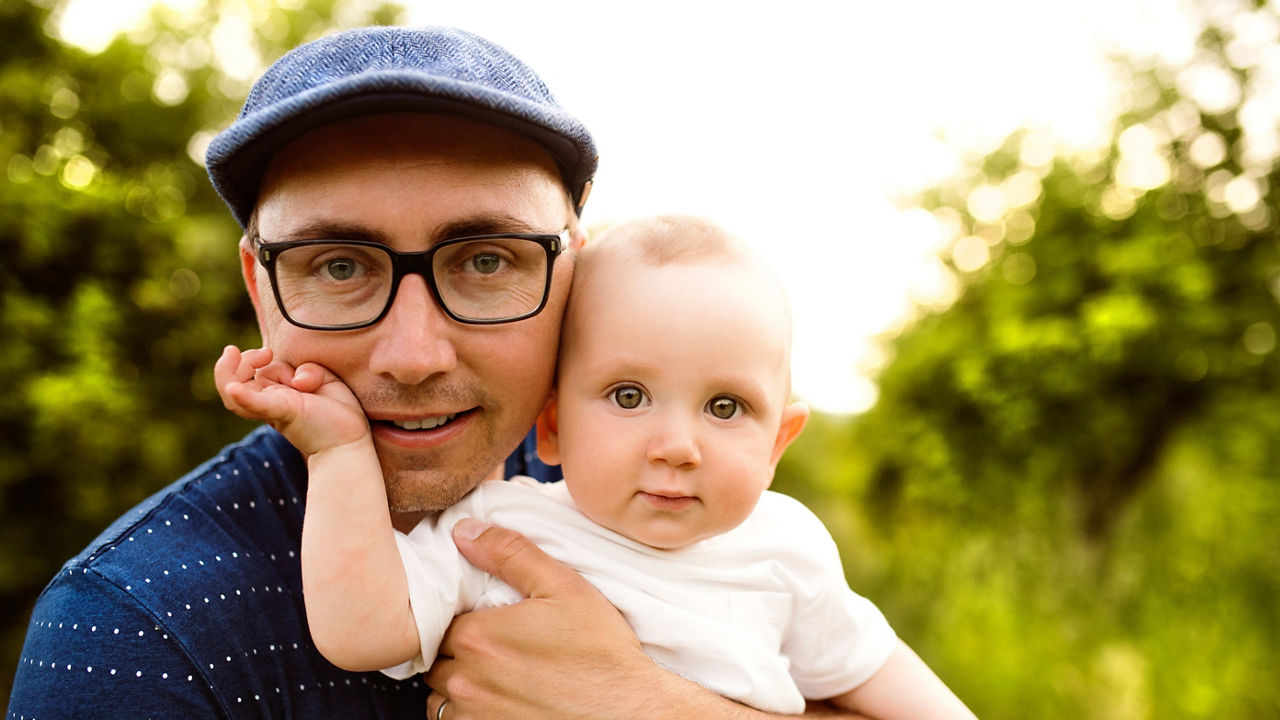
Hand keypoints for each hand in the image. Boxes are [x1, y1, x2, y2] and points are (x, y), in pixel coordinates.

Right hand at [214, 345, 367, 455]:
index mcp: (275, 393)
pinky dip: (243, 397)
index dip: (250, 359)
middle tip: (263, 353)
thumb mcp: (325, 379)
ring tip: (241, 354)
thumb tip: (298, 380)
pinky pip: (257, 406)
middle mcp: (268, 402)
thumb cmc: (338, 412)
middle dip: (234, 363)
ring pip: (233, 399)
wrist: (350, 441)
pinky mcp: (283, 414)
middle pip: (231, 384)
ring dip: (227, 373)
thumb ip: (309, 370)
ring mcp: (273, 409)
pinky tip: (234, 389)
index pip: (248, 374)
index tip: (269, 351)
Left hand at [425, 519, 662, 718]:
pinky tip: (498, 699)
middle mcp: (466, 679)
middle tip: (493, 644)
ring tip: (494, 674)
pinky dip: (467, 711)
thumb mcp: (563, 586)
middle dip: (456, 648)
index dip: (461, 616)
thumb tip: (464, 531)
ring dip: (457, 683)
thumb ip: (509, 553)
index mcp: (477, 635)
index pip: (440, 618)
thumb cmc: (600, 652)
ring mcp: (475, 714)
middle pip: (436, 657)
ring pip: (440, 694)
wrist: (627, 710)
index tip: (486, 617)